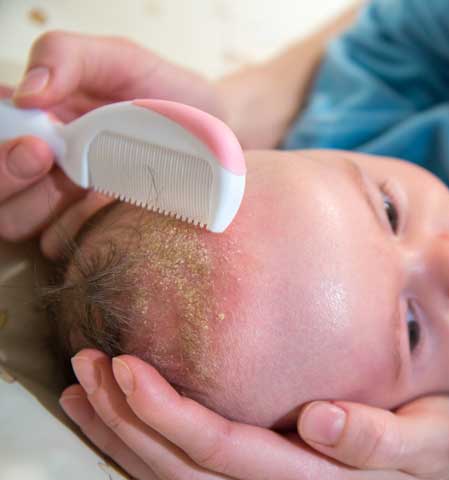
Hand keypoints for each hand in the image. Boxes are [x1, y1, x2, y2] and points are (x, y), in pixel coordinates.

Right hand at [1, 31, 223, 259]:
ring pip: (14, 222)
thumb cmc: (164, 91)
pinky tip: (105, 211)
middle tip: (47, 158)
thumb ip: (68, 57)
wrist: (219, 131)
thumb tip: (26, 92)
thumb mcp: (119, 58)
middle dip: (5, 178)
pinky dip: (76, 231)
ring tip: (81, 184)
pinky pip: (61, 244)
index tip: (34, 141)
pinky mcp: (91, 228)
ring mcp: (60, 199)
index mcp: (30, 119)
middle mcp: (36, 162)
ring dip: (36, 208)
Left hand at [59, 350, 448, 479]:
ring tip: (84, 391)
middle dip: (127, 421)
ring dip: (123, 438)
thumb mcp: (430, 439)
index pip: (222, 450)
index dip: (168, 414)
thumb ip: (378, 437)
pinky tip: (124, 420)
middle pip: (182, 468)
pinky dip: (146, 451)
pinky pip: (190, 478)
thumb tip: (318, 421)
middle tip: (87, 365)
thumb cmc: (438, 448)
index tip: (127, 369)